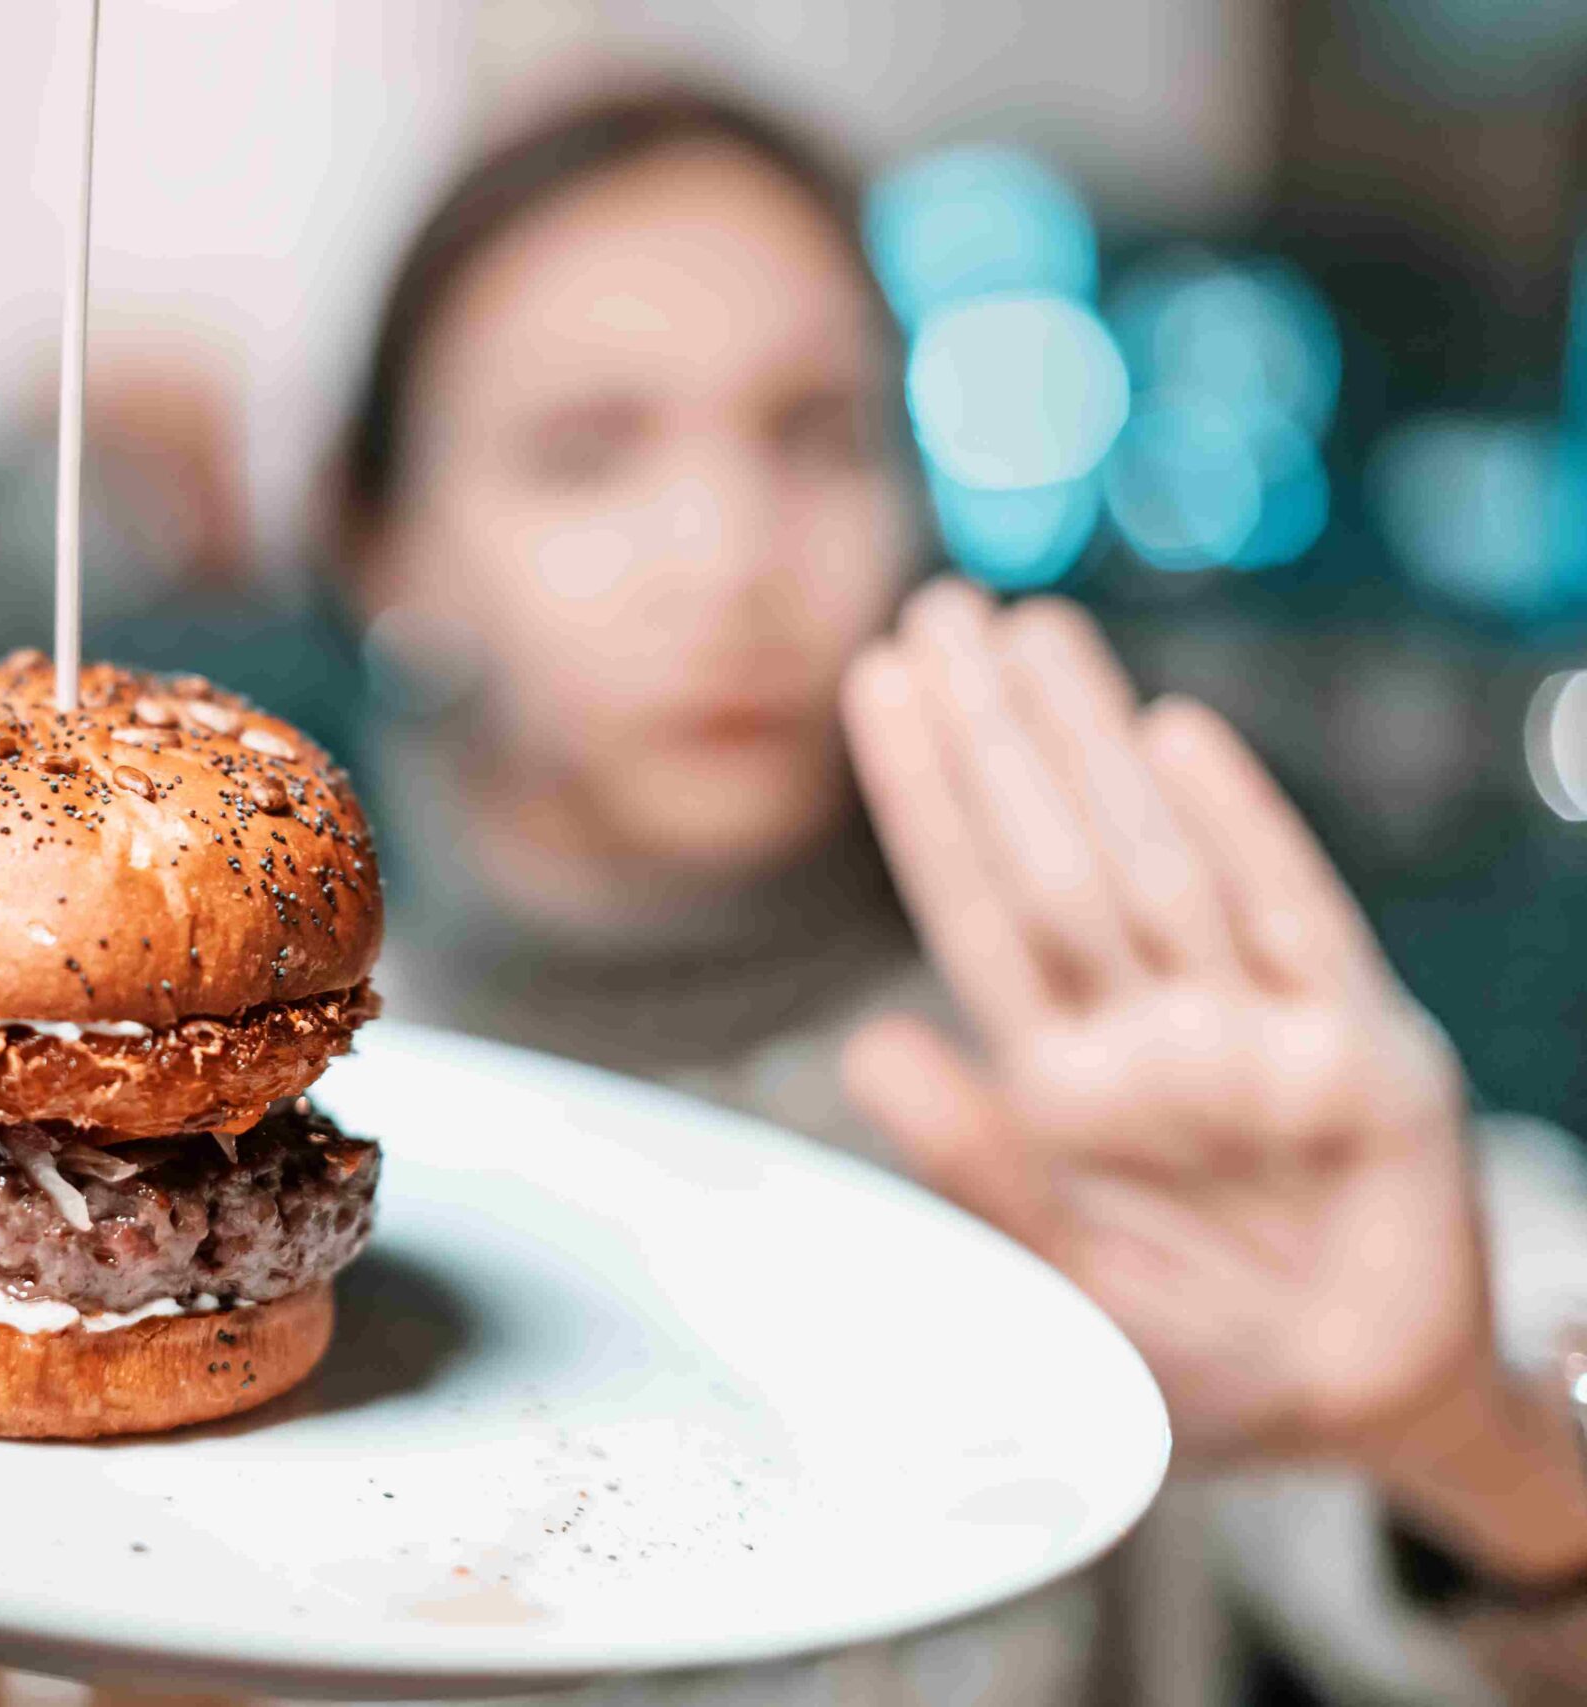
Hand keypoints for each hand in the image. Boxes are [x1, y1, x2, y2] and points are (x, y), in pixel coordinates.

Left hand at [836, 582, 1487, 1465]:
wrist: (1357, 1414)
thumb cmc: (1191, 1352)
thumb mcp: (1064, 1282)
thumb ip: (975, 1166)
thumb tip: (865, 1047)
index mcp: (1059, 1077)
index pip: (973, 909)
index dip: (926, 798)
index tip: (876, 684)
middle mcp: (1146, 1028)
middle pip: (1052, 854)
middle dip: (995, 735)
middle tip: (938, 606)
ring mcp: (1250, 1025)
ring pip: (1154, 856)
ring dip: (1091, 745)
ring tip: (1033, 632)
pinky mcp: (1360, 1049)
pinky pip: (1291, 917)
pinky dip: (1239, 828)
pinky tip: (1176, 737)